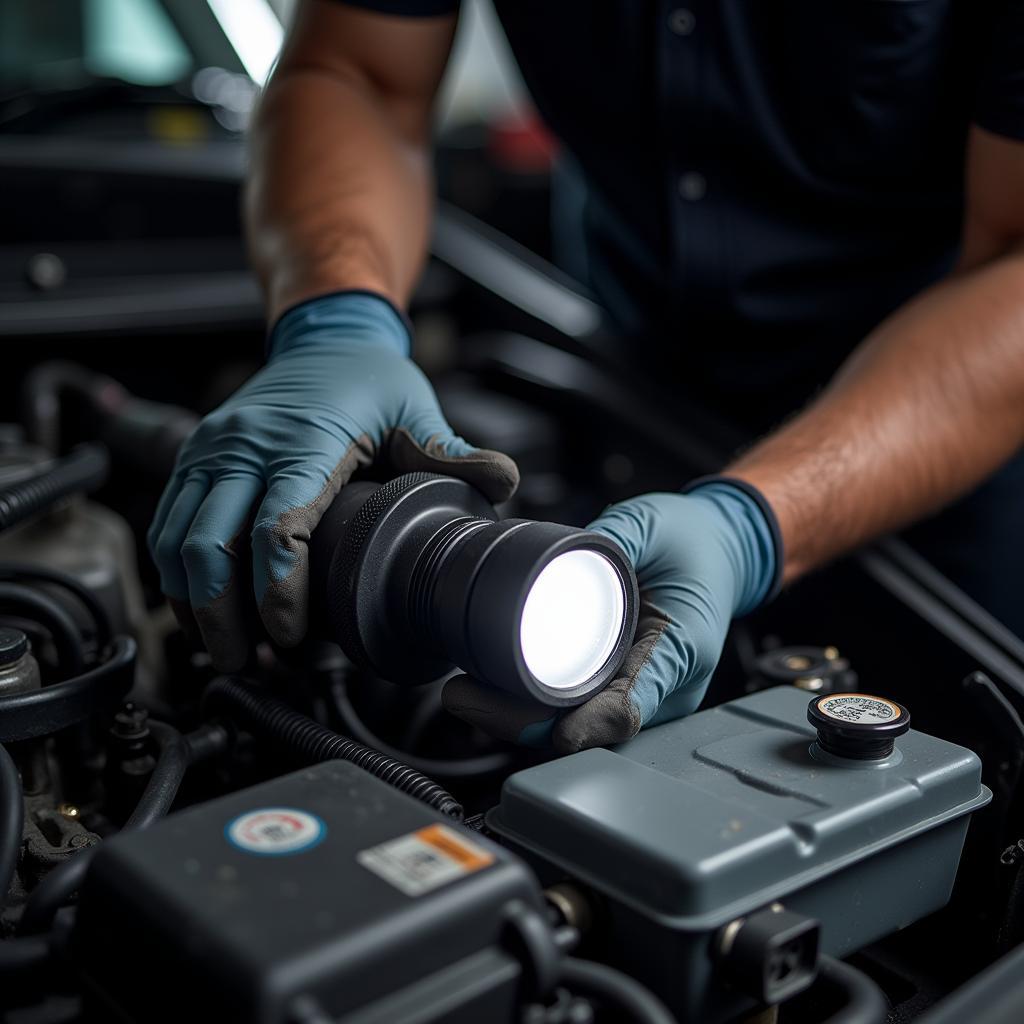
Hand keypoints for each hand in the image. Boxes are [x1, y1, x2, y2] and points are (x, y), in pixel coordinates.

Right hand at [148, 292, 517, 670]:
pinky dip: (178, 576)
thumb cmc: (368, 380)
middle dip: (223, 617)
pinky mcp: (195, 459)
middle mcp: (243, 445)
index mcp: (300, 441)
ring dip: (194, 604)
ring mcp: (210, 451)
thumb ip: (450, 451)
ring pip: (175, 543)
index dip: (278, 592)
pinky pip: (166, 526)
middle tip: (250, 662)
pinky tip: (202, 610)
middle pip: (209, 547)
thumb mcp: (414, 409)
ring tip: (227, 648)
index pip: (277, 529)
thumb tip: (502, 484)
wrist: (322, 337)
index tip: (292, 636)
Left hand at [443, 481, 778, 751]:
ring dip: (516, 716)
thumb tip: (552, 555)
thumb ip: (609, 539)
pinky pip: (571, 703)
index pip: (632, 706)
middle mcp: (662, 685)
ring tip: (463, 693)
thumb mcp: (654, 527)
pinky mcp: (617, 682)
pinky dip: (529, 702)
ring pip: (572, 721)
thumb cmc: (696, 540)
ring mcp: (638, 689)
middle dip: (522, 722)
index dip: (590, 724)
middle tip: (464, 697)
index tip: (556, 729)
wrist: (718, 547)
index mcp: (680, 651)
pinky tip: (489, 686)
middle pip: (587, 725)